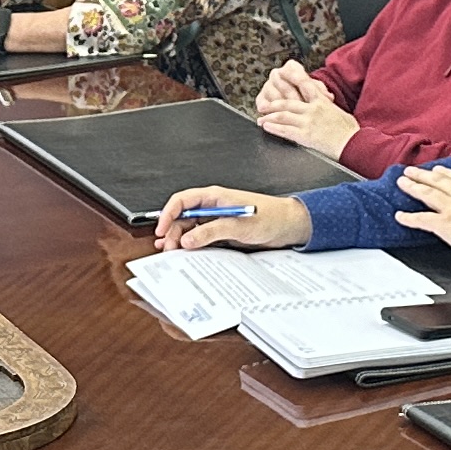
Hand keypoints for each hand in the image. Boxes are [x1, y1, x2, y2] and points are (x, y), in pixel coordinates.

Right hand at [153, 186, 308, 251]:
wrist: (289, 226)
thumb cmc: (270, 217)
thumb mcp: (239, 225)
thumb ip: (212, 231)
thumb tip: (188, 240)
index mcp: (214, 197)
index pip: (182, 201)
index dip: (168, 214)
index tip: (161, 229)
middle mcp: (212, 207)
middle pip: (182, 217)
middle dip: (172, 232)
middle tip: (169, 249)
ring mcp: (216, 220)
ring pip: (189, 229)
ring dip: (179, 240)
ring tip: (172, 253)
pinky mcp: (221, 232)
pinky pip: (200, 237)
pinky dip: (190, 244)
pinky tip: (182, 251)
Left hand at [254, 64, 357, 155]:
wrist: (354, 144)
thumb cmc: (350, 131)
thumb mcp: (340, 112)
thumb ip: (328, 107)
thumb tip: (326, 106)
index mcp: (322, 101)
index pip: (304, 85)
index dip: (290, 79)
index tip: (280, 76)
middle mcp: (313, 109)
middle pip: (287, 102)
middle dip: (273, 103)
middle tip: (264, 105)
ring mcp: (308, 121)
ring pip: (283, 115)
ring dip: (269, 116)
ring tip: (261, 118)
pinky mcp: (305, 135)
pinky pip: (285, 130)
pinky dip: (274, 128)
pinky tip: (266, 127)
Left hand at [392, 164, 450, 242]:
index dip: (447, 173)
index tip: (439, 169)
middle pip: (440, 181)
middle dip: (425, 175)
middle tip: (411, 170)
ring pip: (429, 193)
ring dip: (414, 186)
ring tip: (402, 182)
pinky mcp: (444, 224)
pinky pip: (422, 219)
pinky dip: (408, 218)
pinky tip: (398, 216)